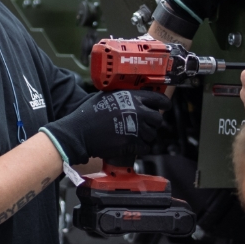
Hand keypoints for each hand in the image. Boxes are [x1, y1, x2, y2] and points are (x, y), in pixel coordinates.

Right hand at [43, 90, 169, 166]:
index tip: (165, 106)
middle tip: (145, 124)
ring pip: (152, 134)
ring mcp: (136, 129)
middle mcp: (138, 112)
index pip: (158, 99)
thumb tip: (134, 97)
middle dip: (153, 122)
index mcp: (132, 97)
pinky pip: (145, 147)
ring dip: (145, 136)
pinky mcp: (132, 144)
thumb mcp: (106, 96)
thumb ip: (123, 95)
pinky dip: (140, 148)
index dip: (164, 104)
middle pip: (158, 119)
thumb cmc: (89, 114)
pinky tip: (131, 145)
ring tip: (134, 135)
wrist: (79, 133)